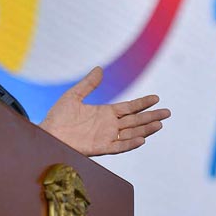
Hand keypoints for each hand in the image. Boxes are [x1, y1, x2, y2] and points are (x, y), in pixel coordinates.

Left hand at [39, 67, 170, 155]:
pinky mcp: (99, 147)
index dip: (142, 103)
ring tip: (159, 124)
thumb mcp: (73, 95)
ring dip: (145, 129)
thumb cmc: (57, 116)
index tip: (156, 98)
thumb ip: (88, 84)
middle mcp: (108, 125)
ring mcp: (105, 137)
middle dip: (151, 116)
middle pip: (135, 120)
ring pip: (130, 133)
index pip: (129, 108)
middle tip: (167, 112)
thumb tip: (100, 68)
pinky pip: (118, 146)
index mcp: (105, 113)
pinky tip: (141, 139)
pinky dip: (130, 143)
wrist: (47, 133)